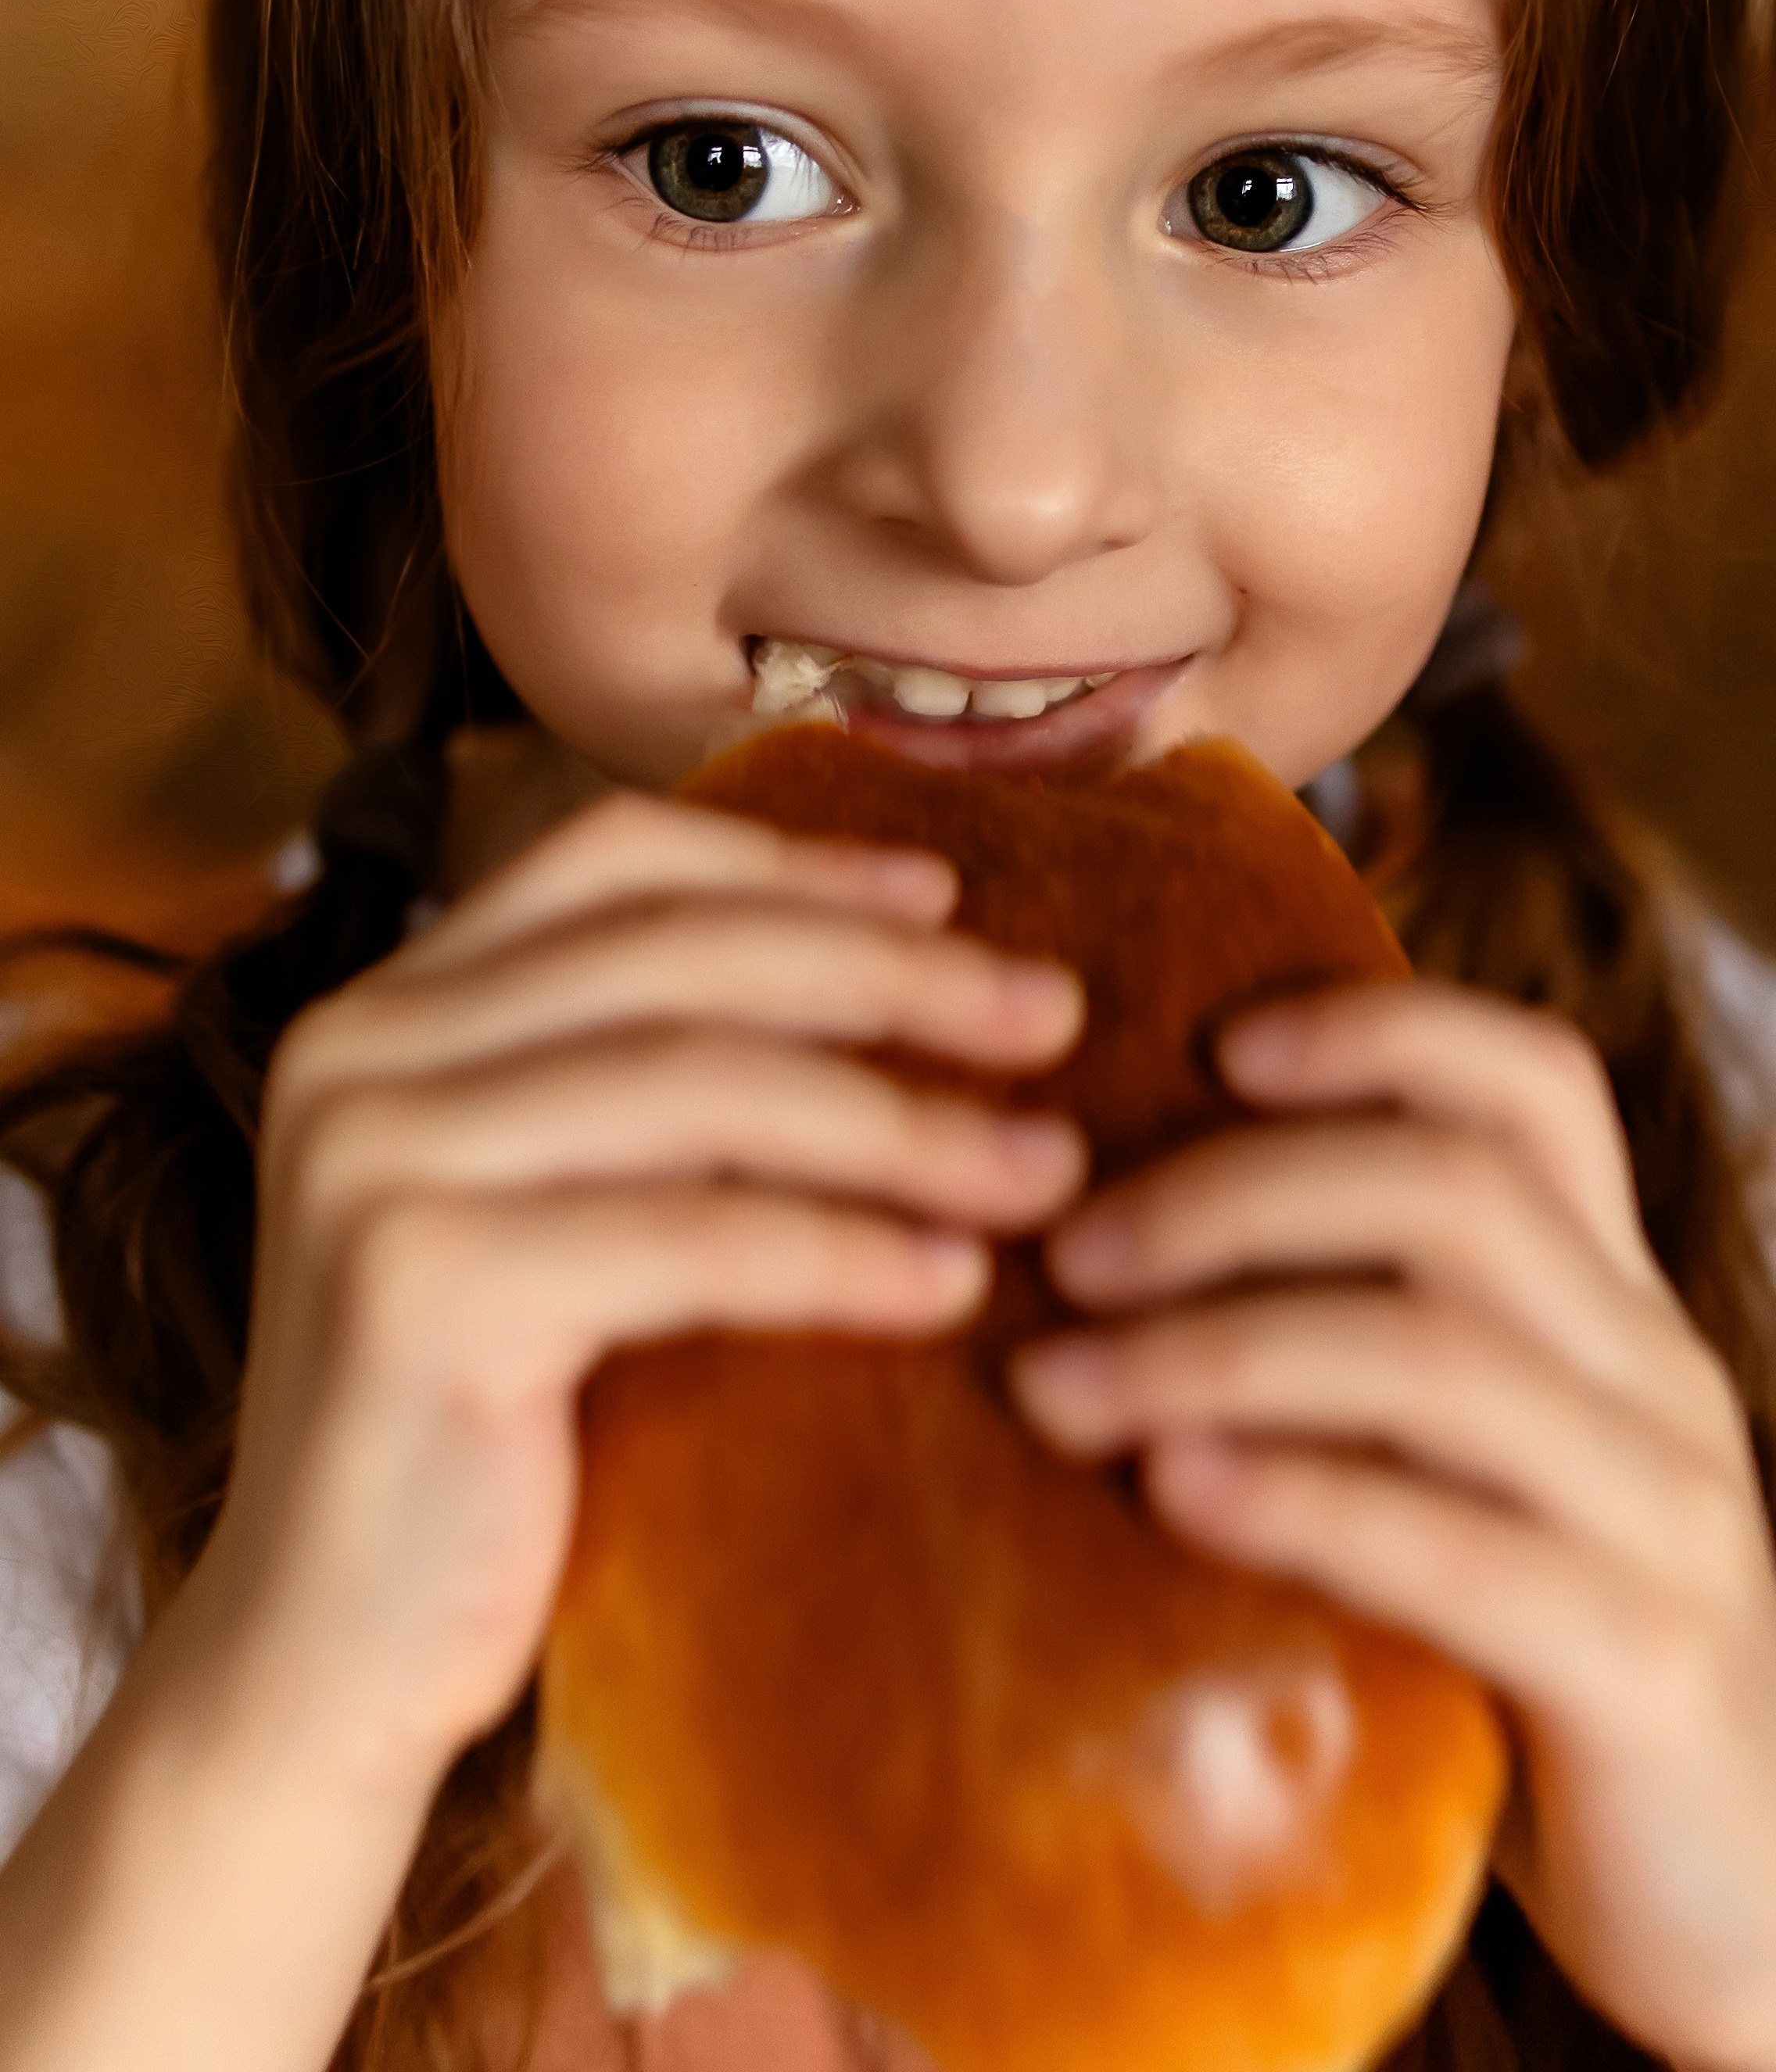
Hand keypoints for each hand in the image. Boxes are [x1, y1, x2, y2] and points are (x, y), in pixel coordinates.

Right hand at [176, 788, 1083, 1814]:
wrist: (328, 1654)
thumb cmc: (483, 1430)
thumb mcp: (563, 1208)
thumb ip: (655, 1085)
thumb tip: (911, 969)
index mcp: (390, 1003)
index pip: (613, 861)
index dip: (792, 865)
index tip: (948, 895)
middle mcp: (359, 1050)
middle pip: (682, 958)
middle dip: (891, 979)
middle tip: (1054, 1016)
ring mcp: (375, 1160)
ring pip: (703, 1090)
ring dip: (903, 1124)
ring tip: (1046, 1170)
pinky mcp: (419, 1286)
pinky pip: (693, 1240)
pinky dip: (844, 1253)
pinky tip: (956, 1282)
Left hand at [1009, 981, 1775, 2071]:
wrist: (1734, 1896)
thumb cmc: (1534, 1655)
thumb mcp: (1462, 1467)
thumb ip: (1353, 1359)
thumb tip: (1097, 1258)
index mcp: (1612, 1303)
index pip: (1534, 1087)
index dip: (1378, 1032)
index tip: (1211, 1046)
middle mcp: (1658, 1373)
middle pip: (1451, 1191)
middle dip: (1229, 1199)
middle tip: (1063, 1254)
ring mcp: (1671, 1516)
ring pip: (1438, 1353)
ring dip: (1217, 1350)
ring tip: (1059, 1385)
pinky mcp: (1650, 1666)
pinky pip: (1459, 1546)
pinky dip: (1300, 1500)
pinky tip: (1172, 1491)